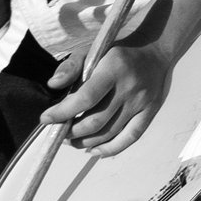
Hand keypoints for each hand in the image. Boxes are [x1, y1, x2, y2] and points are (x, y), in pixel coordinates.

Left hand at [42, 35, 172, 154]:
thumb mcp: (92, 50)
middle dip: (72, 131)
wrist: (154, 50)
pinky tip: (94, 150)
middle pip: (96, 120)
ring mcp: (142, 102)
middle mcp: (129, 87)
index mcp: (113, 68)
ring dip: (86, 142)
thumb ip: (71, 66)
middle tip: (59, 132)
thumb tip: (53, 85)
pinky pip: (131, 137)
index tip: (46, 118)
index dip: (63, 112)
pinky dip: (111, 148)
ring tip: (72, 141)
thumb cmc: (117, 51)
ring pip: (110, 132)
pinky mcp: (150, 111)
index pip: (86, 98)